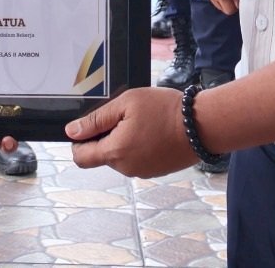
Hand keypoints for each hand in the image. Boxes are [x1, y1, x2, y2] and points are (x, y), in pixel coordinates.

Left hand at [68, 86, 194, 177]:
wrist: (202, 125)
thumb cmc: (165, 110)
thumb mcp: (126, 103)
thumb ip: (97, 119)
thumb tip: (72, 132)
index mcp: (115, 152)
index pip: (81, 157)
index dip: (78, 141)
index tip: (89, 126)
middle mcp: (126, 168)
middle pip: (101, 155)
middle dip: (106, 136)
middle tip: (124, 115)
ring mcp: (142, 172)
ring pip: (119, 157)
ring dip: (123, 141)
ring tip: (141, 121)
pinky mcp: (155, 171)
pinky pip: (136, 159)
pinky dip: (138, 146)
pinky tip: (152, 130)